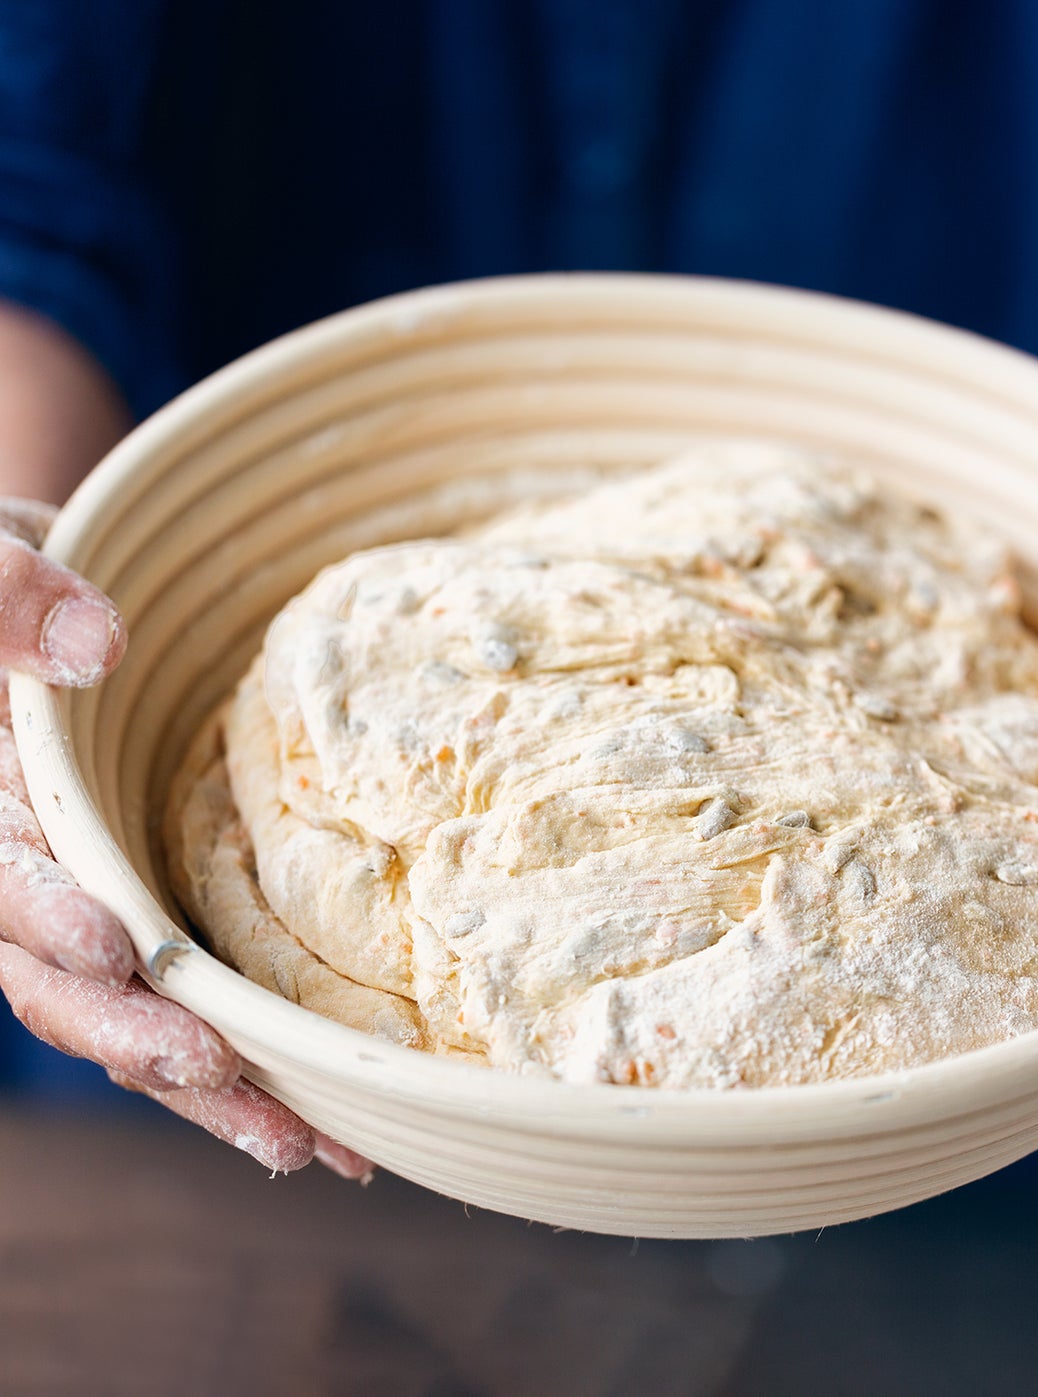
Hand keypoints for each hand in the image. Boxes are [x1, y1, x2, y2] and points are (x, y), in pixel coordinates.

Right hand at [0, 499, 370, 1177]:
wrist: (35, 601)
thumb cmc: (5, 584)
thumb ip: (5, 601)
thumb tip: (94, 649)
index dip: (46, 914)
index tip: (111, 947)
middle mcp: (26, 874)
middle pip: (66, 980)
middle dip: (143, 1037)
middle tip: (233, 1084)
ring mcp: (87, 905)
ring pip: (134, 1013)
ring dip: (212, 1085)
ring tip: (308, 1145)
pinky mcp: (148, 912)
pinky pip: (183, 995)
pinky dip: (239, 1060)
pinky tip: (313, 1116)